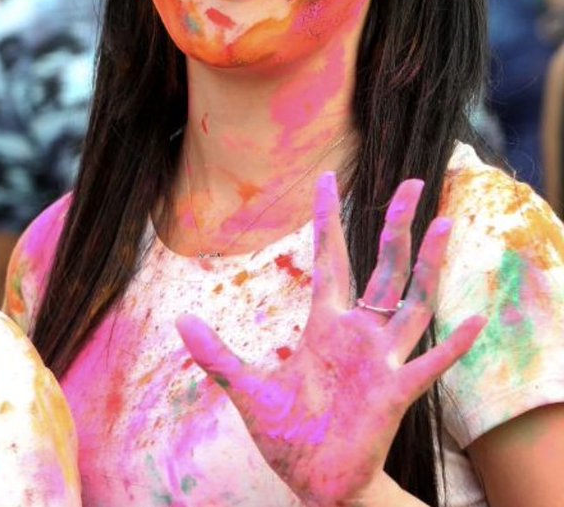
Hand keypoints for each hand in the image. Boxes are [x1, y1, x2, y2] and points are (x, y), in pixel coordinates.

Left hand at [176, 173, 485, 505]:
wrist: (314, 481)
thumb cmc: (287, 433)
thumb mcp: (246, 388)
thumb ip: (216, 355)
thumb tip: (180, 321)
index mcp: (324, 325)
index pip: (331, 259)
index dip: (330, 220)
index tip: (329, 179)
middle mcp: (359, 335)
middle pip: (384, 267)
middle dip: (396, 225)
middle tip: (413, 182)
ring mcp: (382, 361)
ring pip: (414, 303)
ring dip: (431, 266)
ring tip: (446, 224)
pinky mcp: (395, 394)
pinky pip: (430, 365)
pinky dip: (452, 345)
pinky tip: (474, 320)